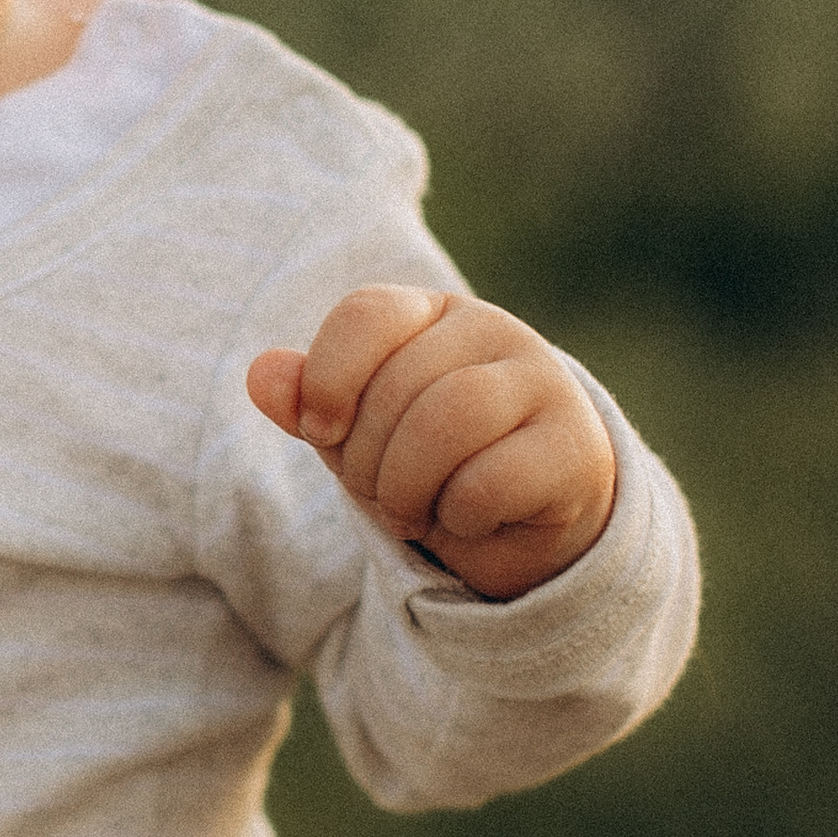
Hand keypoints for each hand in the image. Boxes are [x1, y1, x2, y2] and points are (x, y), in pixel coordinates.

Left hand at [246, 283, 616, 599]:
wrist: (523, 524)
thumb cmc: (427, 463)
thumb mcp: (358, 431)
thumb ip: (310, 401)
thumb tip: (260, 375)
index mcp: (432, 312)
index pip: (368, 313)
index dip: (327, 377)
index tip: (319, 431)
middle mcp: (494, 331)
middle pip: (402, 383)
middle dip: (369, 459)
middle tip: (380, 494)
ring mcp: (544, 383)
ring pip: (450, 418)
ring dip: (407, 485)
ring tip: (410, 511)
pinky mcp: (577, 448)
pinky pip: (494, 477)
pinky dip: (459, 513)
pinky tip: (465, 519)